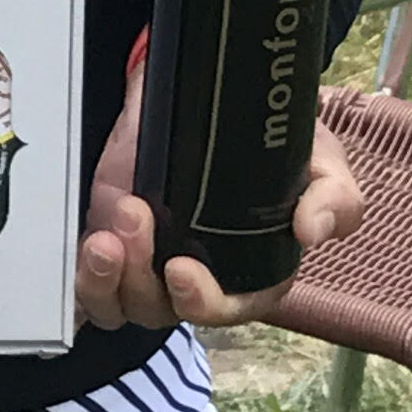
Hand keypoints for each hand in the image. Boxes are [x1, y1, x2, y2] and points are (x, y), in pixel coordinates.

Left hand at [76, 50, 365, 331]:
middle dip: (139, 278)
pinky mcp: (111, 243)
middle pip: (159, 308)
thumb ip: (333, 199)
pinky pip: (86, 284)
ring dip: (104, 277)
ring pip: (116, 303)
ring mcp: (146, 265)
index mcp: (250, 277)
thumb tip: (311, 230)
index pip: (226, 309)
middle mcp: (194, 279)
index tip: (180, 269)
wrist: (224, 103)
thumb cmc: (283, 151)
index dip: (202, 301)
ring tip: (104, 234)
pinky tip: (82, 247)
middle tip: (132, 217)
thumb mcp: (324, 167)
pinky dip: (79, 276)